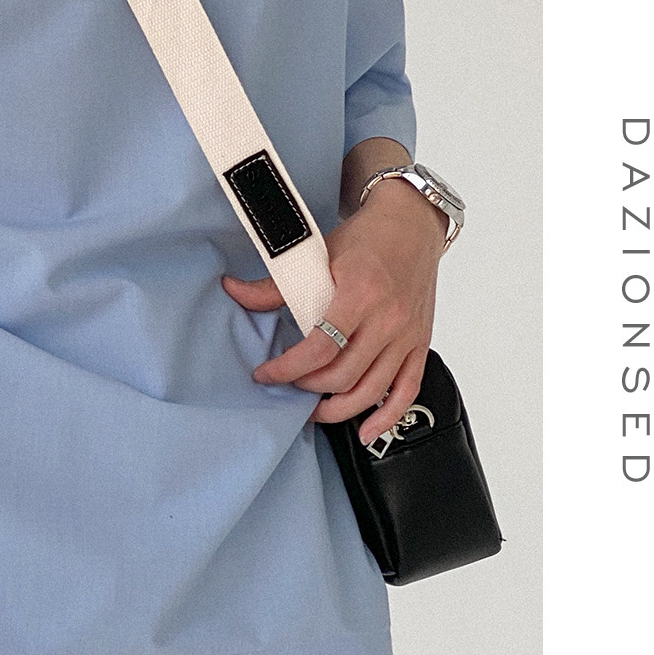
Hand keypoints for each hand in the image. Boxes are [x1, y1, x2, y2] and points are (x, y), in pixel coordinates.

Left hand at [220, 179, 447, 444]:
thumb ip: (276, 284)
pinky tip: (367, 431)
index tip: (266, 374)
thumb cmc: (367, 238)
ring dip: (339, 409)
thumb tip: (233, 291)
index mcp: (359, 294)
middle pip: (343, 375)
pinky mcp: (420, 343)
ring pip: (372, 390)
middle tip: (289, 386)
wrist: (412, 223)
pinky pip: (407, 390)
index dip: (288, 369)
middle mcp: (387, 319)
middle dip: (308, 388)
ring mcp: (407, 335)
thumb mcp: (317, 254)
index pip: (319, 348)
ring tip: (314, 411)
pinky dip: (388, 416)